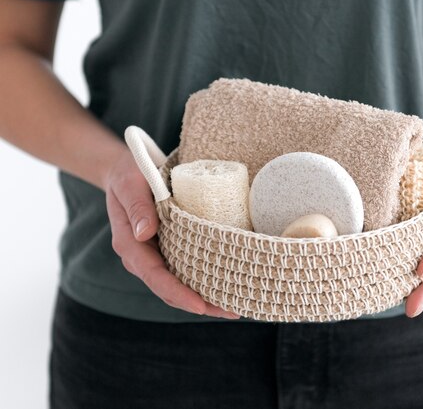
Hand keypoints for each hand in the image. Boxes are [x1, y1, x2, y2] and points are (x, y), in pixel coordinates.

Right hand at [105, 150, 239, 318]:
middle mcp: (142, 256)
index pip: (154, 276)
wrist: (127, 171)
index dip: (178, 293)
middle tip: (232, 312)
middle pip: (169, 290)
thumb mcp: (130, 182)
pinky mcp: (167, 250)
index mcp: (130, 244)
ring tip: (234, 306)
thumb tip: (144, 233)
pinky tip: (225, 286)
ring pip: (178, 285)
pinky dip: (202, 282)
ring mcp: (155, 255)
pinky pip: (184, 271)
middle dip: (199, 304)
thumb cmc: (129, 173)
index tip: (201, 306)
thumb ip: (137, 206)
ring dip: (205, 298)